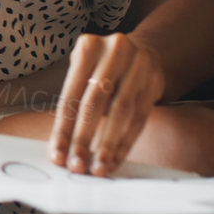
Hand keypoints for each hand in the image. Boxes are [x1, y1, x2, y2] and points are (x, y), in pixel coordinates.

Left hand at [48, 33, 164, 175]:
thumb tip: (61, 148)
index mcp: (88, 46)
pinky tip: (116, 159)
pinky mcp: (156, 80)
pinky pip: (140, 117)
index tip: (57, 155)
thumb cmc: (100, 68)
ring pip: (122, 111)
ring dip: (108, 144)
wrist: (139, 51)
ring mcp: (139, 64)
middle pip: (95, 102)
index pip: (71, 95)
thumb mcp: (83, 71)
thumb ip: (73, 101)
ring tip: (98, 167)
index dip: (62, 128)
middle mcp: (114, 51)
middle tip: (77, 165)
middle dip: (83, 138)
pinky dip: (126, 141)